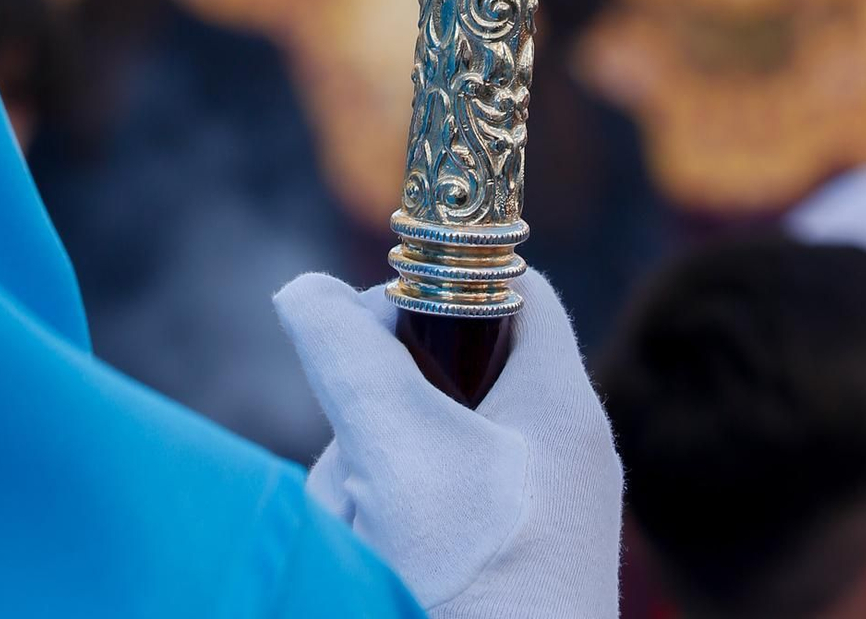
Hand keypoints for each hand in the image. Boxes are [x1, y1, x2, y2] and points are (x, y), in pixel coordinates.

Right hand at [275, 269, 622, 618]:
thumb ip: (348, 356)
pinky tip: (373, 563)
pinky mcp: (500, 575)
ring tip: (367, 533)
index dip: (443, 279)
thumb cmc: (476, 587)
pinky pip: (422, 521)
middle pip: (446, 376)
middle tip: (359, 451)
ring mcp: (532, 522)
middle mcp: (557, 455)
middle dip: (377, 408)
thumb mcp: (398, 453)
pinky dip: (382, 535)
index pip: (513, 287)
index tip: (377, 312)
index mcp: (561, 403)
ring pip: (419, 455)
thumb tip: (304, 291)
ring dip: (367, 484)